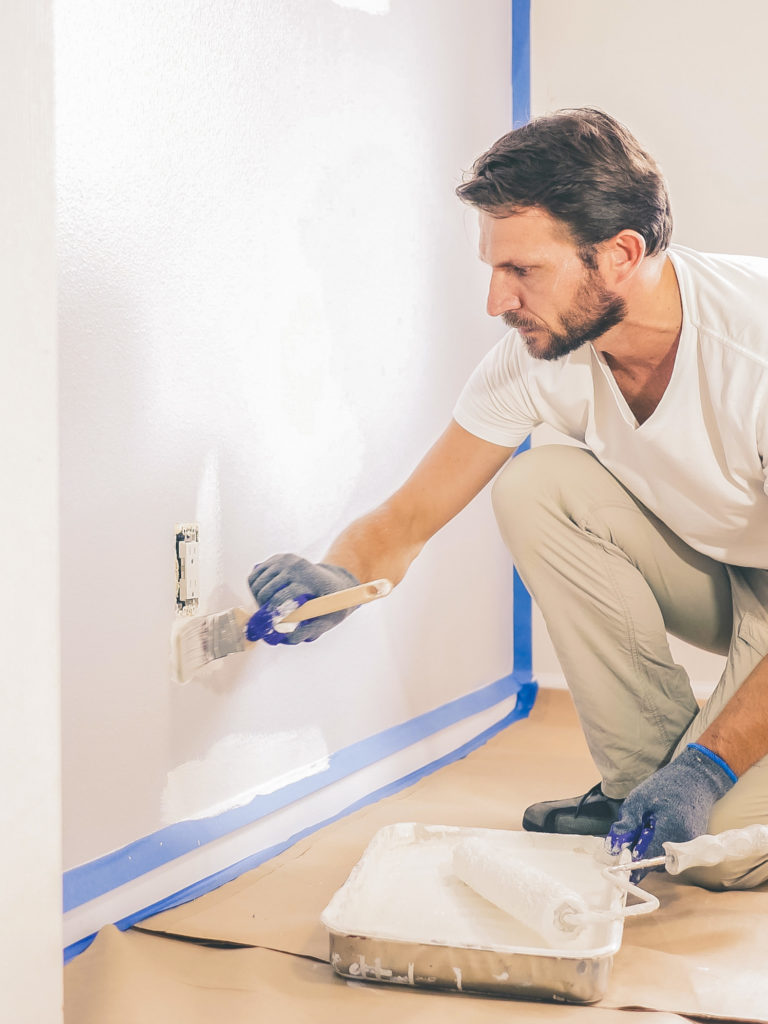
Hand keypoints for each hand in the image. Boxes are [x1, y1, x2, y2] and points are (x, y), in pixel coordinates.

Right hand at [247, 554, 359, 644]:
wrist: (335, 580)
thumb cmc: (332, 604)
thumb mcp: (328, 620)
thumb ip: (308, 631)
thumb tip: (285, 639)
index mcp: (310, 580)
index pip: (280, 598)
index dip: (271, 615)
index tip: (270, 626)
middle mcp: (296, 566)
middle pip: (265, 591)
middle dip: (263, 608)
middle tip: (270, 619)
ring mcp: (286, 560)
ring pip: (257, 584)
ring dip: (257, 599)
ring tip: (269, 608)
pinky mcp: (278, 558)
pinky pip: (255, 576)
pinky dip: (254, 589)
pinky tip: (265, 596)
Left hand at [607, 744, 736, 875]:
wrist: (696, 778)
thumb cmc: (666, 785)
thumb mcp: (639, 799)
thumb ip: (627, 824)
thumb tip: (613, 846)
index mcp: (670, 830)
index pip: (647, 857)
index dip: (631, 865)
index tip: (619, 869)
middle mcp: (683, 842)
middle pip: (655, 862)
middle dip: (639, 855)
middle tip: (628, 841)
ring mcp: (690, 845)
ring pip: (663, 859)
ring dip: (649, 850)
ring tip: (645, 828)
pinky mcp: (692, 844)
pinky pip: (672, 853)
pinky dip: (659, 845)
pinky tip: (656, 828)